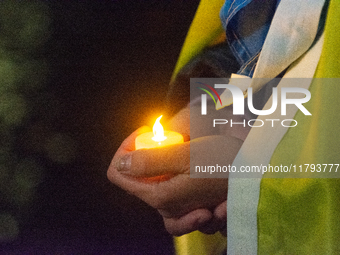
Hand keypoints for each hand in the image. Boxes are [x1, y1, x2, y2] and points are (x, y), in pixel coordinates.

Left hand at [107, 126, 242, 234]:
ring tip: (176, 150)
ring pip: (152, 183)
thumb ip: (150, 161)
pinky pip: (170, 192)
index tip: (145, 134)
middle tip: (164, 137)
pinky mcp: (192, 203)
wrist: (259, 172)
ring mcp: (179, 207)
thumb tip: (120, 164)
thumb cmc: (224, 162)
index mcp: (160, 196)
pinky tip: (183, 161)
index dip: (125, 150)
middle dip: (145, 154)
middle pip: (136, 178)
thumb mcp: (186, 156)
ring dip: (158, 164)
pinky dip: (173, 177)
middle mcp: (167, 206)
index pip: (118, 174)